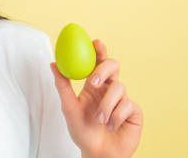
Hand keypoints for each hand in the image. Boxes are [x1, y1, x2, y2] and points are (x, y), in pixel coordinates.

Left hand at [50, 39, 143, 157]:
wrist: (98, 154)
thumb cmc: (82, 132)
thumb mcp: (69, 108)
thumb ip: (62, 86)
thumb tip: (53, 64)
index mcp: (93, 85)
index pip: (97, 62)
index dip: (99, 50)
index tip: (95, 41)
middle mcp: (109, 89)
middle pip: (113, 66)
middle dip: (104, 69)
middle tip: (94, 82)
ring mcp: (122, 99)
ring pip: (119, 88)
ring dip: (107, 105)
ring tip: (100, 120)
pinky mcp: (133, 111)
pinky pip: (128, 105)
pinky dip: (116, 116)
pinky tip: (111, 126)